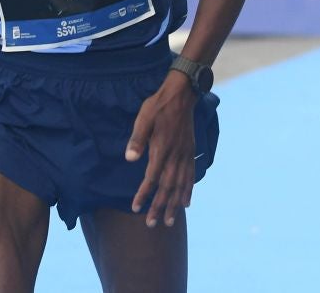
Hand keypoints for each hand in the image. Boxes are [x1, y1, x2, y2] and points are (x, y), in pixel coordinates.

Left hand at [125, 71, 196, 227]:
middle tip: (152, 225)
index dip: (144, 194)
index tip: (136, 208)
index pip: (152, 178)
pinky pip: (190, 177)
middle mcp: (175, 156)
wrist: (182, 95)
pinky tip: (186, 203)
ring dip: (174, 205)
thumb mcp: (143, 118)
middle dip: (159, 207)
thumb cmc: (158, 106)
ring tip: (169, 221)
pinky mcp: (190, 152)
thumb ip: (137, 139)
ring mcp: (184, 156)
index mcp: (162, 149)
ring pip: (179, 186)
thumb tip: (129, 159)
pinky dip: (188, 191)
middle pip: (167, 188)